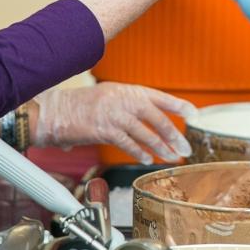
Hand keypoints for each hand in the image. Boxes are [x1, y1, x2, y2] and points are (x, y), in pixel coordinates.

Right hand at [33, 83, 195, 164]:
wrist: (55, 110)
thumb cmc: (83, 104)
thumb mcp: (111, 95)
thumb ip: (131, 104)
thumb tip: (152, 119)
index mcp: (128, 90)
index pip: (161, 97)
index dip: (179, 106)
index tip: (194, 115)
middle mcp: (124, 100)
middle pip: (158, 118)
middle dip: (174, 135)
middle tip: (185, 147)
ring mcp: (115, 115)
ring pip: (146, 134)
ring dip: (161, 148)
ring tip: (172, 157)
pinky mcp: (104, 131)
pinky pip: (128, 144)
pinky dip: (140, 153)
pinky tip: (148, 159)